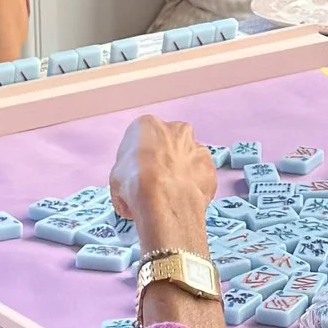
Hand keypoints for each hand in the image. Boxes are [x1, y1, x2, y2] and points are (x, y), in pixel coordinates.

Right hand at [111, 113, 215, 249]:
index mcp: (148, 125)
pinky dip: (194, 185)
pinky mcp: (211, 166)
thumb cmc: (135, 184)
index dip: (139, 159)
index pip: (142, 139)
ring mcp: (197, 147)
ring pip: (188, 157)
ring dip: (181, 171)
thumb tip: (130, 194)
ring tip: (171, 195)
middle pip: (168, 143)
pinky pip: (200, 175)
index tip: (138, 174)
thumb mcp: (116, 178)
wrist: (166, 201)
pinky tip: (184, 200)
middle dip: (164, 159)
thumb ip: (126, 176)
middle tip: (156, 182)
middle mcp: (176, 129)